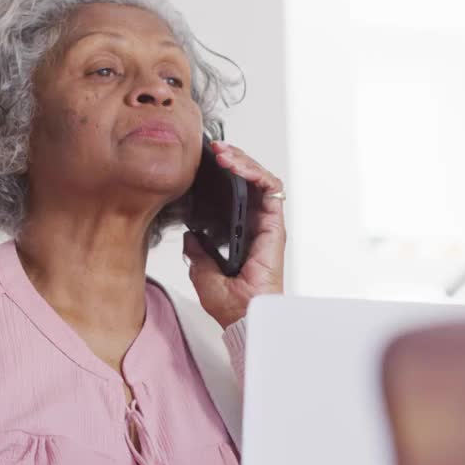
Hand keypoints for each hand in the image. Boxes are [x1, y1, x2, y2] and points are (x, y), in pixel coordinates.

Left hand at [184, 141, 285, 328]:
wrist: (242, 315)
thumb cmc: (229, 301)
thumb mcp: (200, 270)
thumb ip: (197, 250)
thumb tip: (190, 234)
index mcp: (240, 233)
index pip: (236, 194)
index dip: (224, 175)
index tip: (203, 164)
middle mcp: (255, 225)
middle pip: (250, 180)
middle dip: (233, 159)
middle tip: (214, 150)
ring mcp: (266, 223)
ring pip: (260, 179)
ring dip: (243, 161)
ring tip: (223, 154)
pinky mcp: (274, 224)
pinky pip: (270, 189)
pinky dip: (255, 172)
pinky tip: (237, 167)